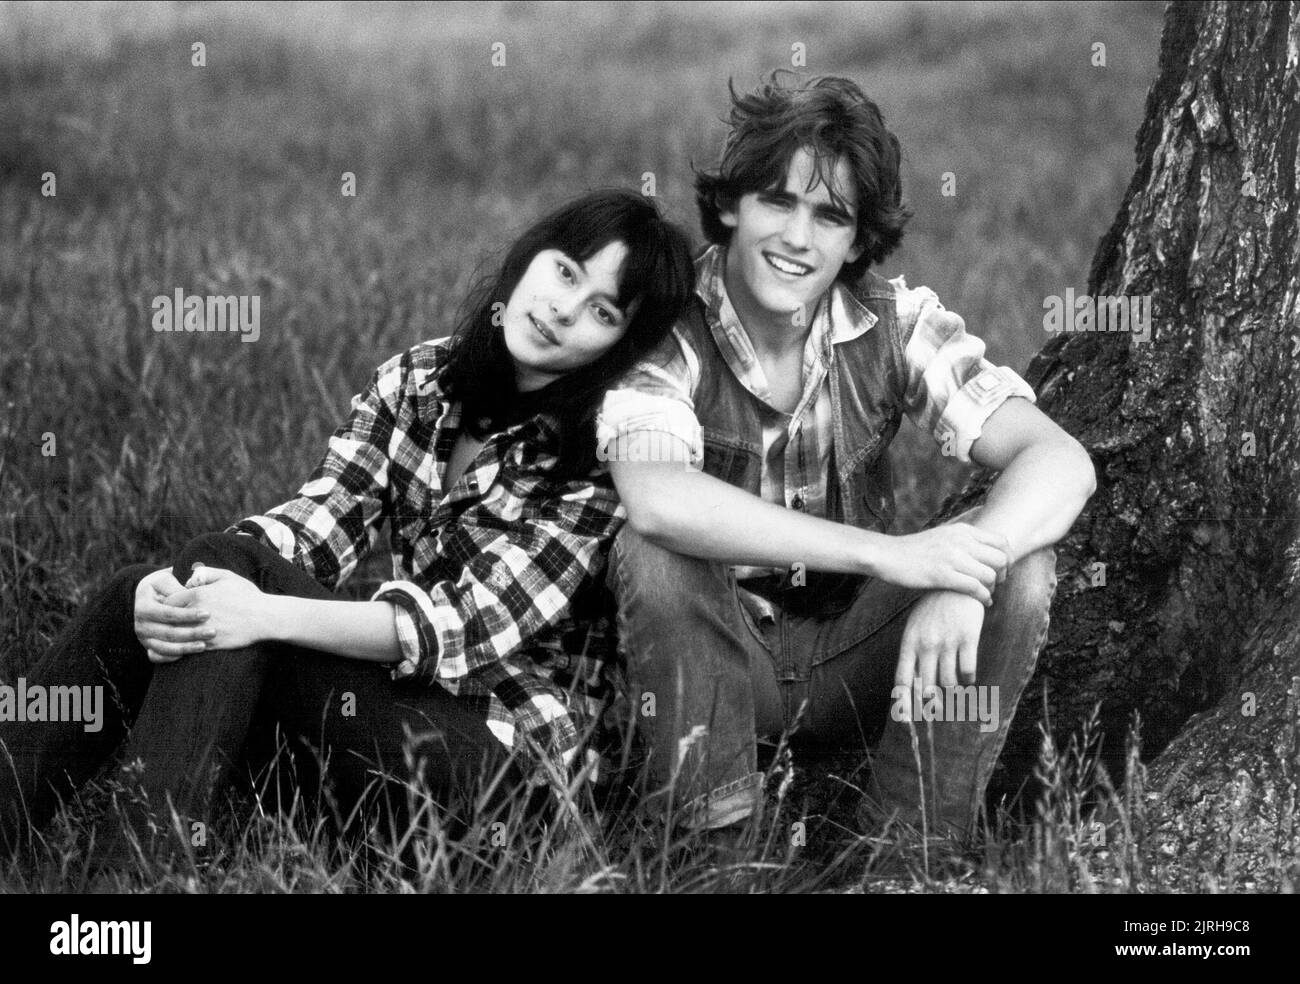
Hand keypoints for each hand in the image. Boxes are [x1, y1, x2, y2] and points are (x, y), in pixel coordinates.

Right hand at [133, 567, 214, 663]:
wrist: (149, 596)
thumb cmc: (162, 585)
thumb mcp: (166, 578)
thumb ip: (176, 585)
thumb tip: (191, 590)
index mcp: (144, 606)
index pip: (168, 613)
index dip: (187, 615)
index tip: (207, 614)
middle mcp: (140, 624)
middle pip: (168, 633)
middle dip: (191, 633)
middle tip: (213, 632)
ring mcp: (143, 637)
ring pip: (164, 647)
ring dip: (185, 648)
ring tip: (205, 645)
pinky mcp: (148, 646)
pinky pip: (157, 657)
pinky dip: (172, 658)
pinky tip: (190, 654)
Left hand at [161, 564, 273, 650]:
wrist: (264, 618)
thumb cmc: (247, 596)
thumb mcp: (228, 577)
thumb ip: (206, 573)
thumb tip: (190, 578)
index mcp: (198, 595)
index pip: (169, 601)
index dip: (167, 603)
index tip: (170, 606)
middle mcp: (196, 613)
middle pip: (170, 619)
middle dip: (168, 620)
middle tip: (166, 621)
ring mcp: (202, 630)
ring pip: (178, 635)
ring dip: (174, 635)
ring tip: (173, 634)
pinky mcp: (210, 644)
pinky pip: (190, 646)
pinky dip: (185, 646)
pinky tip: (186, 644)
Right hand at [873, 524, 1009, 604]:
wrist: (887, 555)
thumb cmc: (914, 550)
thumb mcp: (943, 536)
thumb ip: (964, 542)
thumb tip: (986, 553)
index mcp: (962, 530)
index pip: (1001, 542)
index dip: (1007, 559)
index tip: (1002, 571)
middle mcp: (960, 541)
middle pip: (1000, 559)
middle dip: (1003, 575)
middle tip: (996, 585)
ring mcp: (951, 557)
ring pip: (989, 575)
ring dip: (992, 589)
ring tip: (987, 595)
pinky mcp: (941, 574)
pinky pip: (974, 588)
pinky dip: (983, 598)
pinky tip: (983, 603)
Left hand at [895, 590, 986, 707]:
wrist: (957, 582)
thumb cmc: (934, 608)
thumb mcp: (916, 627)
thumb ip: (913, 653)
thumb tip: (911, 683)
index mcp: (909, 642)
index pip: (902, 679)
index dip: (903, 703)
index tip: (906, 721)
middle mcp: (926, 644)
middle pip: (925, 687)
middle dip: (931, 705)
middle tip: (937, 714)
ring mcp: (947, 641)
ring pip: (948, 682)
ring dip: (953, 692)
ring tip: (955, 693)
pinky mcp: (968, 638)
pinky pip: (968, 670)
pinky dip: (968, 679)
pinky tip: (969, 678)